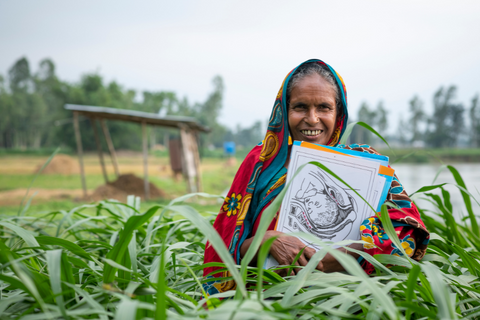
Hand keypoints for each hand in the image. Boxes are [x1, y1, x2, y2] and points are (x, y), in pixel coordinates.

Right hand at [240, 231, 363, 274]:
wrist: (271, 239)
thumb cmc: (284, 239)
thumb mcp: (296, 239)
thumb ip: (303, 246)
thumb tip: (312, 252)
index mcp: (301, 246)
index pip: (313, 255)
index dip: (318, 263)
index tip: (321, 268)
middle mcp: (297, 252)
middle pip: (307, 265)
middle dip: (312, 272)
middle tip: (316, 277)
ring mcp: (290, 257)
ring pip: (299, 270)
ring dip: (303, 276)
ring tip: (306, 281)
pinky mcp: (284, 261)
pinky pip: (290, 271)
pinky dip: (292, 276)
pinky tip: (294, 280)